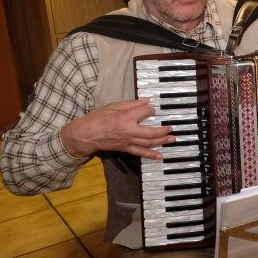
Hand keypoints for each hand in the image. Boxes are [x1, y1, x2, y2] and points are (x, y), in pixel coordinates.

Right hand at [59, 98, 173, 160]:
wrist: (85, 135)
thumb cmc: (97, 118)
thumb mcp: (113, 106)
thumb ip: (131, 104)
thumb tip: (146, 101)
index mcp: (125, 117)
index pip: (145, 113)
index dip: (151, 110)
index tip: (152, 109)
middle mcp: (129, 130)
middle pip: (151, 132)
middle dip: (163, 130)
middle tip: (171, 128)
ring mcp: (128, 141)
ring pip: (149, 143)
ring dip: (162, 141)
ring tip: (172, 139)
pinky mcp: (126, 149)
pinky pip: (140, 153)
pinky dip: (151, 155)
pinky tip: (160, 156)